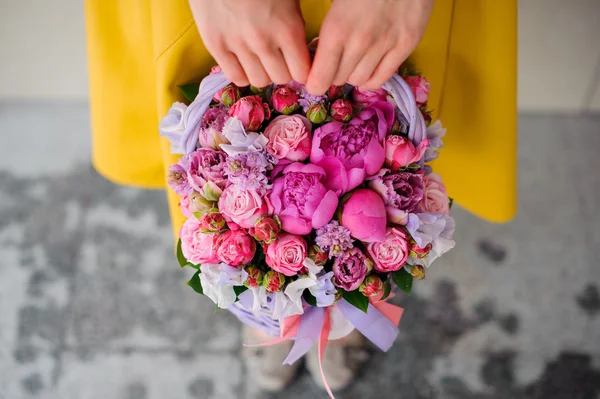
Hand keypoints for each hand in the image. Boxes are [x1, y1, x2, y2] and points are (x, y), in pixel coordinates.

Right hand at [190, 0, 309, 86]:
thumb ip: (296, 24)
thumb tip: (303, 51)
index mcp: (288, 27)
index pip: (302, 72)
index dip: (301, 69)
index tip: (297, 63)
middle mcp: (264, 41)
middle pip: (281, 78)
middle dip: (283, 70)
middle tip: (278, 58)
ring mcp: (238, 44)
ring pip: (259, 81)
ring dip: (262, 73)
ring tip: (259, 59)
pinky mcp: (216, 45)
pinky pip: (235, 77)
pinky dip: (242, 74)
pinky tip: (243, 61)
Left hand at [306, 0, 433, 93]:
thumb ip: (327, 27)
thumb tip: (316, 50)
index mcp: (337, 28)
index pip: (320, 78)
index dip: (315, 82)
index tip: (314, 78)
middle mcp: (360, 42)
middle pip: (338, 79)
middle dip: (332, 74)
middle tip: (334, 61)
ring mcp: (385, 45)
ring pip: (360, 80)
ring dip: (352, 75)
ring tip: (352, 62)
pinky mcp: (406, 45)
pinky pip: (383, 77)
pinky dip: (371, 79)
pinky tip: (367, 70)